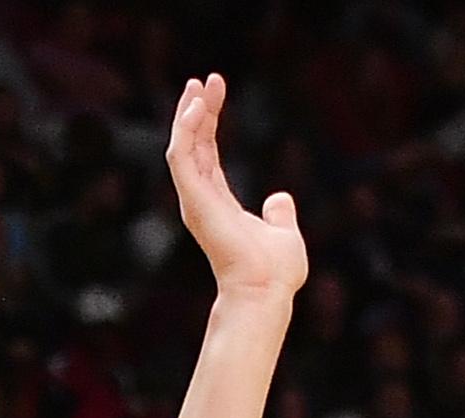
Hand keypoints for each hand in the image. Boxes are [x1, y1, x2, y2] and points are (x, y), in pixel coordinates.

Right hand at [168, 73, 306, 305]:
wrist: (266, 291)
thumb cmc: (276, 273)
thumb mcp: (283, 233)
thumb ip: (279, 215)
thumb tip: (280, 198)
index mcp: (219, 203)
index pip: (207, 152)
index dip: (209, 120)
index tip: (216, 90)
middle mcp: (202, 200)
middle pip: (192, 143)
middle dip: (197, 109)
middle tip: (205, 79)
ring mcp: (195, 200)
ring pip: (182, 145)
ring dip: (188, 113)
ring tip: (199, 85)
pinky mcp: (193, 199)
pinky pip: (181, 155)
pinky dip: (185, 128)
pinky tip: (197, 105)